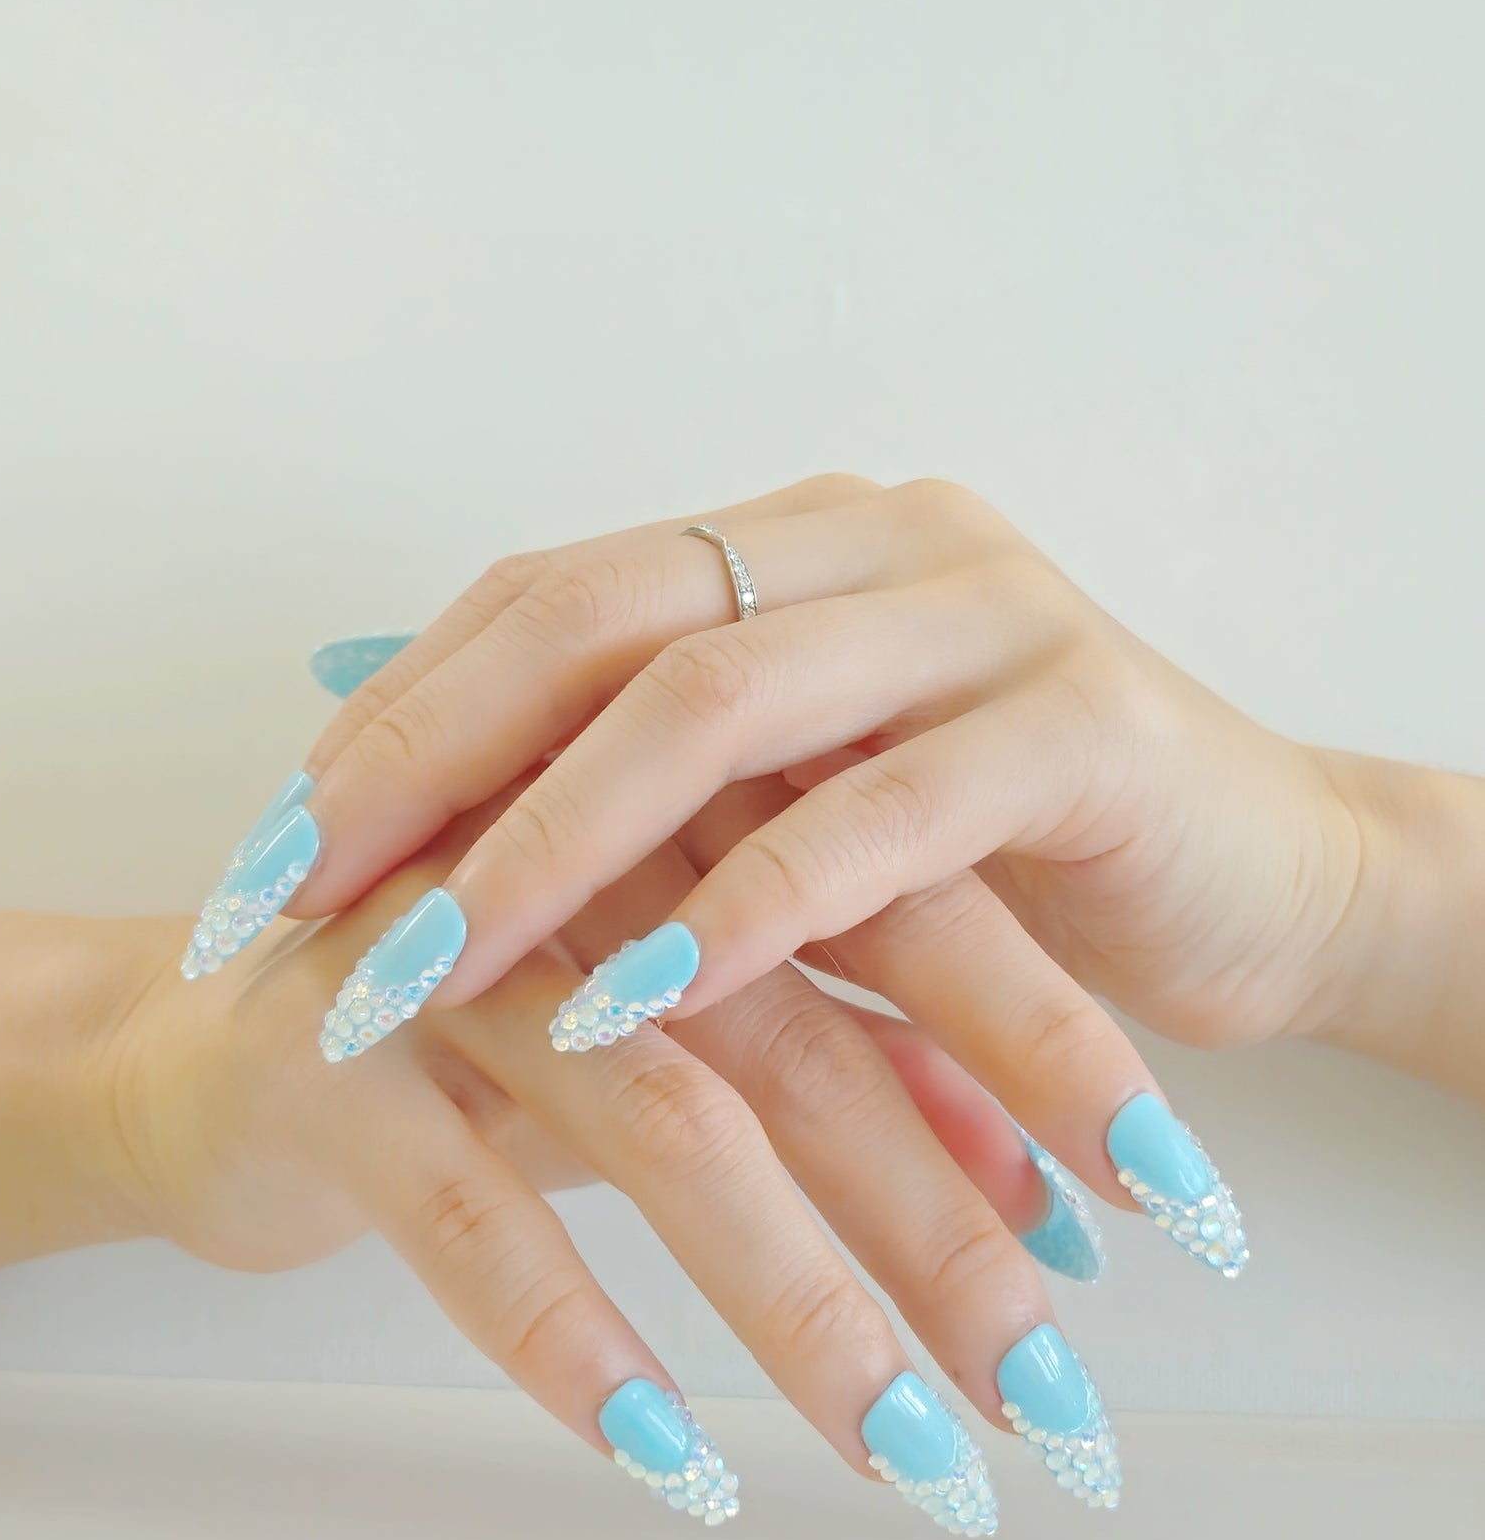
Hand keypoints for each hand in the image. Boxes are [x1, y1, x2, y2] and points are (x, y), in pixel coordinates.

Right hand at [94, 829, 1127, 1531]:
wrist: (209, 1037)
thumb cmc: (482, 1024)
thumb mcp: (681, 1033)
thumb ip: (853, 1062)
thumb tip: (1036, 1183)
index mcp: (688, 819)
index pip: (908, 914)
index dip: (1049, 1053)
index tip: (1179, 1199)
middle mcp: (584, 868)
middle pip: (807, 1033)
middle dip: (950, 1221)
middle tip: (1066, 1387)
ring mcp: (452, 961)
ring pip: (666, 1126)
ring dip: (801, 1304)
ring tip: (919, 1454)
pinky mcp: (333, 1068)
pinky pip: (473, 1216)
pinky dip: (577, 1339)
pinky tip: (675, 1462)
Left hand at [250, 475, 1361, 1052]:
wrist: (1267, 880)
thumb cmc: (1015, 860)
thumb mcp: (811, 810)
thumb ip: (659, 791)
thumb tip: (430, 814)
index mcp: (798, 544)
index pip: (551, 593)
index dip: (398, 711)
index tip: (272, 845)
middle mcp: (877, 542)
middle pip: (599, 615)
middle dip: (429, 764)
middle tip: (297, 898)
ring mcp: (985, 615)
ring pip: (718, 700)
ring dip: (554, 844)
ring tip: (427, 965)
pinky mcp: (1078, 728)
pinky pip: (879, 814)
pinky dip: (748, 909)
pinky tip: (641, 998)